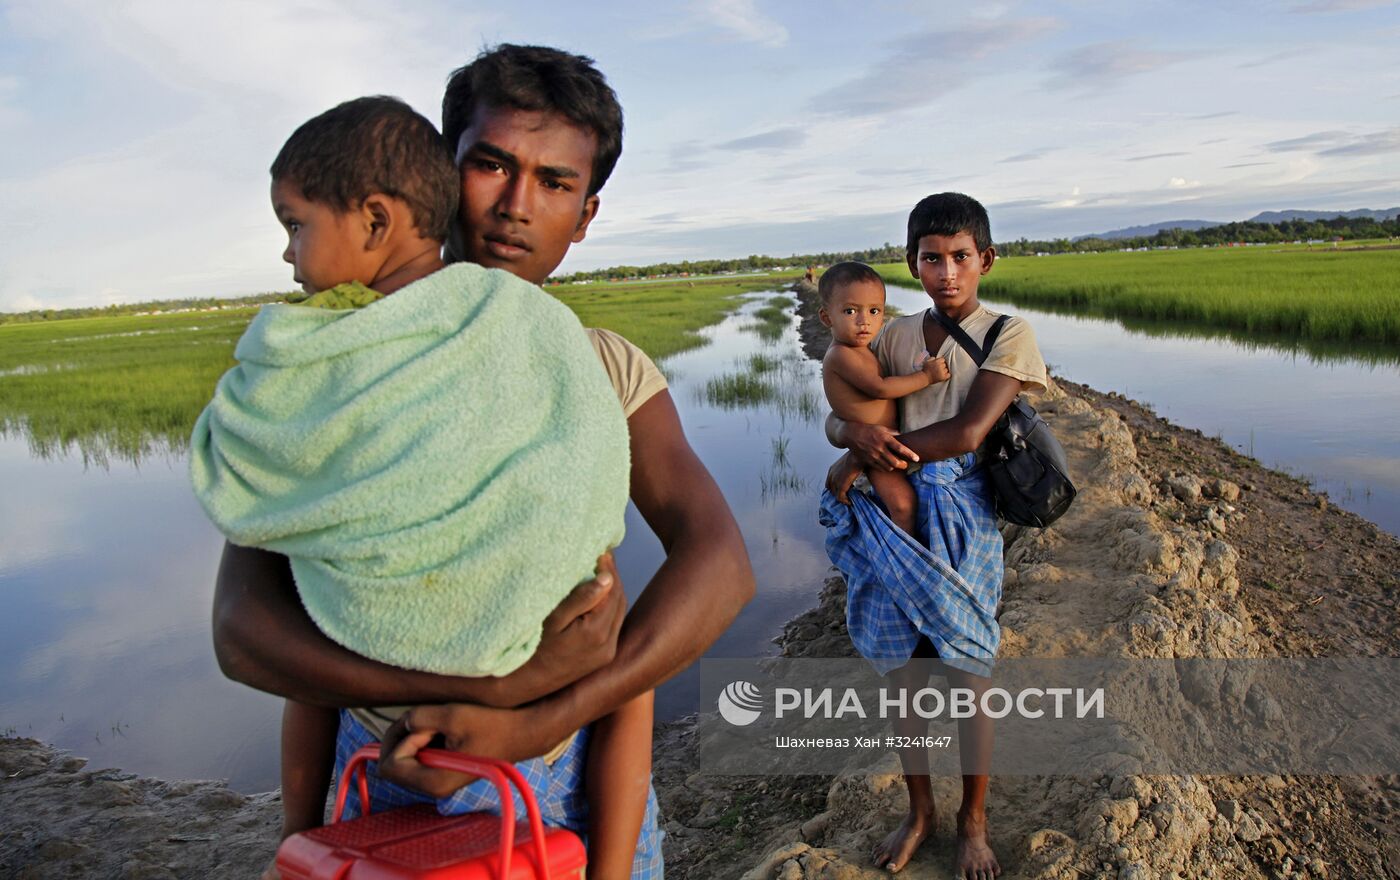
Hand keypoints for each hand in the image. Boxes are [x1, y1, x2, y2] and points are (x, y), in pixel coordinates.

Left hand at [378, 702, 558, 798]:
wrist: (523, 732)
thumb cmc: (493, 724)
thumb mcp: (453, 715)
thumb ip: (418, 718)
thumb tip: (405, 723)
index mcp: (433, 781)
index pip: (389, 765)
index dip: (399, 740)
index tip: (424, 726)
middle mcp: (432, 787)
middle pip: (392, 763)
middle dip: (402, 736)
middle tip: (426, 719)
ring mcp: (438, 779)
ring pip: (404, 757)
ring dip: (413, 735)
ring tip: (438, 722)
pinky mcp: (443, 769)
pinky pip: (418, 755)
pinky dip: (422, 738)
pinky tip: (442, 727)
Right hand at [489, 553, 624, 706]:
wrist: (527, 682)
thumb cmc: (533, 646)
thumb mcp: (553, 618)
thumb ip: (581, 598)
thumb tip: (607, 578)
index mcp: (596, 633)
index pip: (613, 592)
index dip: (610, 570)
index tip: (601, 552)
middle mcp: (608, 645)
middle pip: (619, 601)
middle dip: (613, 578)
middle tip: (602, 558)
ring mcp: (607, 653)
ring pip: (618, 613)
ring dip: (613, 591)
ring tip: (600, 572)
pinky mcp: (604, 657)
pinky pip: (613, 625)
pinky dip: (609, 607)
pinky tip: (598, 595)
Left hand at [825, 452, 863, 504]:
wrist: (858, 456)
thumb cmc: (856, 457)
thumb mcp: (848, 463)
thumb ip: (846, 470)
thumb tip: (851, 474)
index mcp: (832, 470)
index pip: (829, 484)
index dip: (835, 489)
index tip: (844, 491)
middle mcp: (831, 476)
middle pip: (831, 490)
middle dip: (839, 494)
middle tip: (848, 496)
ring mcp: (835, 481)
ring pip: (836, 495)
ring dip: (843, 498)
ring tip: (850, 499)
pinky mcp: (841, 486)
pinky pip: (840, 497)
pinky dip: (845, 501)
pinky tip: (850, 501)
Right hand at [843, 422, 918, 470]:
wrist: (851, 434)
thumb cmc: (868, 429)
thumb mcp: (882, 428)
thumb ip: (893, 433)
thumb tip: (904, 437)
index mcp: (885, 438)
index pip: (900, 448)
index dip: (910, 454)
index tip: (917, 458)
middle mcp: (879, 448)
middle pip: (895, 462)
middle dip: (903, 465)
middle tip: (905, 464)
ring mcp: (873, 455)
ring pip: (889, 467)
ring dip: (894, 467)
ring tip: (896, 464)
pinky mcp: (867, 460)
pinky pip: (880, 468)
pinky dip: (886, 468)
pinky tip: (887, 465)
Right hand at [923, 355, 949, 383]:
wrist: (924, 378)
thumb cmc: (925, 370)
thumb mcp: (927, 361)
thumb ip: (932, 358)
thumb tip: (936, 358)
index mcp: (936, 362)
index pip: (943, 359)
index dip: (941, 361)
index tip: (939, 363)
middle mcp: (940, 366)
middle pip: (945, 364)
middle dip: (942, 366)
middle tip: (939, 368)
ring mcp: (942, 372)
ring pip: (947, 369)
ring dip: (944, 370)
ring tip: (940, 372)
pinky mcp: (943, 377)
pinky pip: (949, 375)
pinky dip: (947, 375)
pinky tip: (944, 375)